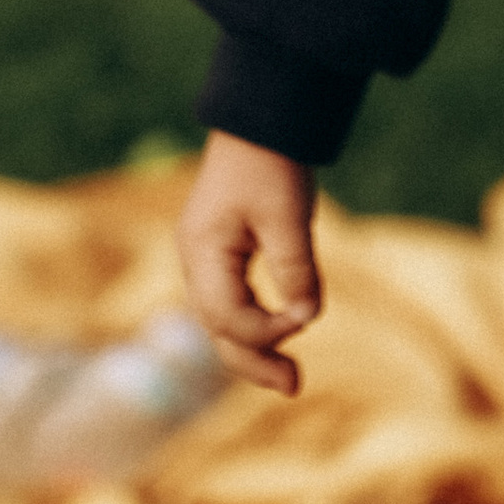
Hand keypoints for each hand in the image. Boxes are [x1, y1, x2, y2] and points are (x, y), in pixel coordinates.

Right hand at [176, 130, 323, 392]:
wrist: (261, 118)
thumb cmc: (271, 162)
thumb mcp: (288, 215)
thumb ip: (295, 269)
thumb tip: (308, 318)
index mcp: (202, 251)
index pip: (228, 316)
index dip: (268, 329)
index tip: (307, 316)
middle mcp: (195, 260)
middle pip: (218, 328)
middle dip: (254, 360)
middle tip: (294, 385)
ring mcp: (204, 257)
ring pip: (222, 319)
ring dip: (254, 346)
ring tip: (289, 377)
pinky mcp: (220, 252)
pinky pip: (231, 300)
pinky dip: (254, 321)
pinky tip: (280, 332)